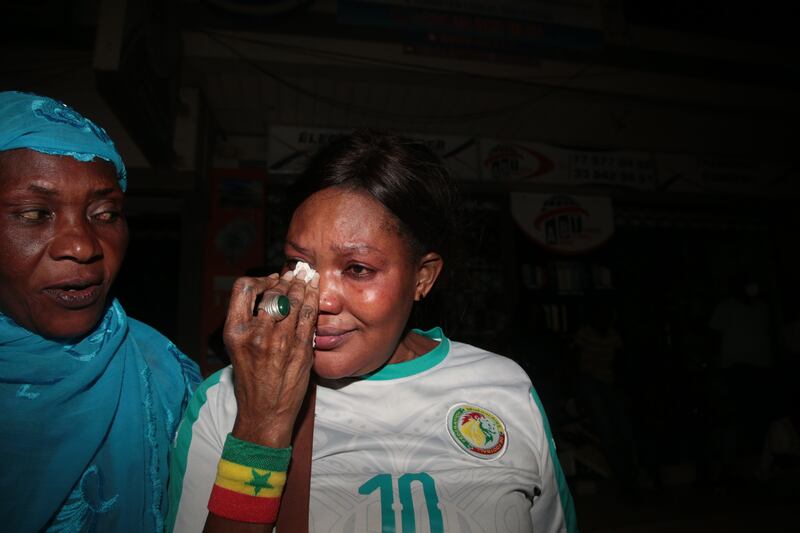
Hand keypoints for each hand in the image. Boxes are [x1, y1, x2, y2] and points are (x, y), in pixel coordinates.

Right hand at [223, 270, 319, 447]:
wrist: (265, 413)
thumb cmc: (251, 380)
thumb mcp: (237, 348)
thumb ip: (249, 322)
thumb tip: (270, 294)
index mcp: (235, 331)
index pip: (243, 288)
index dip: (260, 280)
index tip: (272, 280)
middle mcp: (255, 333)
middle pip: (273, 292)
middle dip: (287, 279)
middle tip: (295, 273)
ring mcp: (279, 341)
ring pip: (294, 301)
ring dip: (302, 285)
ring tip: (307, 277)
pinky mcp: (300, 348)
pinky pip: (309, 316)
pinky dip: (313, 300)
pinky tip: (315, 292)